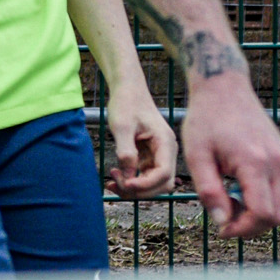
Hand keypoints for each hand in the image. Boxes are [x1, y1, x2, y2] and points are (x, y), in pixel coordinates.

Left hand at [104, 78, 177, 197]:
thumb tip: (127, 176)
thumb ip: (126, 151)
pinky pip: (145, 176)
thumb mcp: (122, 126)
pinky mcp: (150, 156)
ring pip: (154, 183)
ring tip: (112, 181)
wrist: (128, 90)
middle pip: (162, 183)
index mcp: (165, 142)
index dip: (145, 184)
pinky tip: (116, 175)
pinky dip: (131, 180)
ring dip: (134, 188)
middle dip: (139, 190)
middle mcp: (167, 151)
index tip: (125, 183)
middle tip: (114, 183)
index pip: (163, 174)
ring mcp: (160, 155)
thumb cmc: (126, 102)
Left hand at [179, 73, 279, 237]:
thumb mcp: (196, 156)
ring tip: (227, 199)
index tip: (222, 229)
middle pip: (277, 215)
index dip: (243, 229)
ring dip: (256, 213)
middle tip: (223, 218)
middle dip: (251, 226)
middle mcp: (277, 162)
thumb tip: (222, 223)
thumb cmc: (205, 119)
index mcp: (255, 162)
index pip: (262, 214)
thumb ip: (209, 191)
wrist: (223, 87)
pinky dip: (262, 198)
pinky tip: (237, 187)